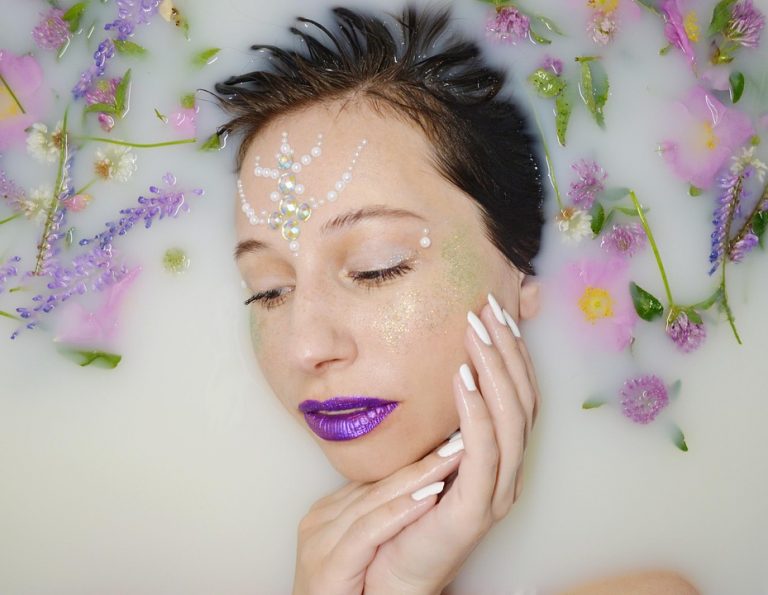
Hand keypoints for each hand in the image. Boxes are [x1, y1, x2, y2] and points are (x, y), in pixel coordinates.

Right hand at [291, 434, 463, 594]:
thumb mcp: (366, 549)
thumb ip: (380, 515)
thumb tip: (423, 485)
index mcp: (327, 512)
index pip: (376, 479)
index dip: (416, 460)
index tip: (449, 439)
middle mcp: (319, 520)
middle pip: (378, 485)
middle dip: (422, 462)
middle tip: (458, 439)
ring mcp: (318, 542)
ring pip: (374, 502)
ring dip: (417, 481)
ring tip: (452, 460)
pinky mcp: (327, 566)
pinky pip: (366, 532)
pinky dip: (399, 514)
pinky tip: (429, 500)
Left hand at [363, 293, 540, 593]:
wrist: (390, 569)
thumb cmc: (406, 505)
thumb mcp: (427, 448)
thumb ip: (442, 414)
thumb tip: (442, 363)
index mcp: (502, 455)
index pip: (518, 392)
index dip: (511, 350)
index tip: (493, 308)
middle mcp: (510, 471)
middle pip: (522, 399)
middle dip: (507, 350)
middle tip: (486, 307)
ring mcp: (498, 491)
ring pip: (510, 421)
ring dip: (495, 371)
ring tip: (474, 332)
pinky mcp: (477, 509)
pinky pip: (484, 453)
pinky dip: (477, 411)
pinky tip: (463, 377)